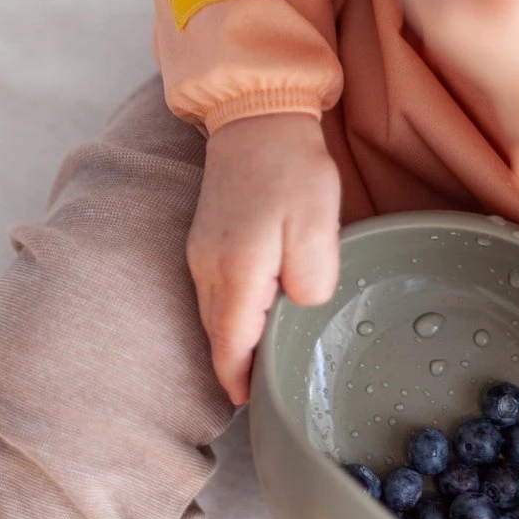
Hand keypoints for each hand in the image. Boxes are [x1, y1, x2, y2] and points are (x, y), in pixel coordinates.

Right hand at [187, 113, 340, 405]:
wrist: (256, 113)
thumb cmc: (291, 167)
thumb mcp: (317, 224)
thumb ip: (311, 279)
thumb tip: (299, 307)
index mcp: (236, 272)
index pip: (230, 348)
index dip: (241, 382)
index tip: (257, 405)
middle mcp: (208, 268)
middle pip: (218, 335)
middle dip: (237, 366)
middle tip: (268, 390)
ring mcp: (201, 250)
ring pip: (214, 313)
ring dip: (235, 338)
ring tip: (263, 358)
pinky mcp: (206, 235)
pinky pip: (214, 289)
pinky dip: (231, 310)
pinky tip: (256, 310)